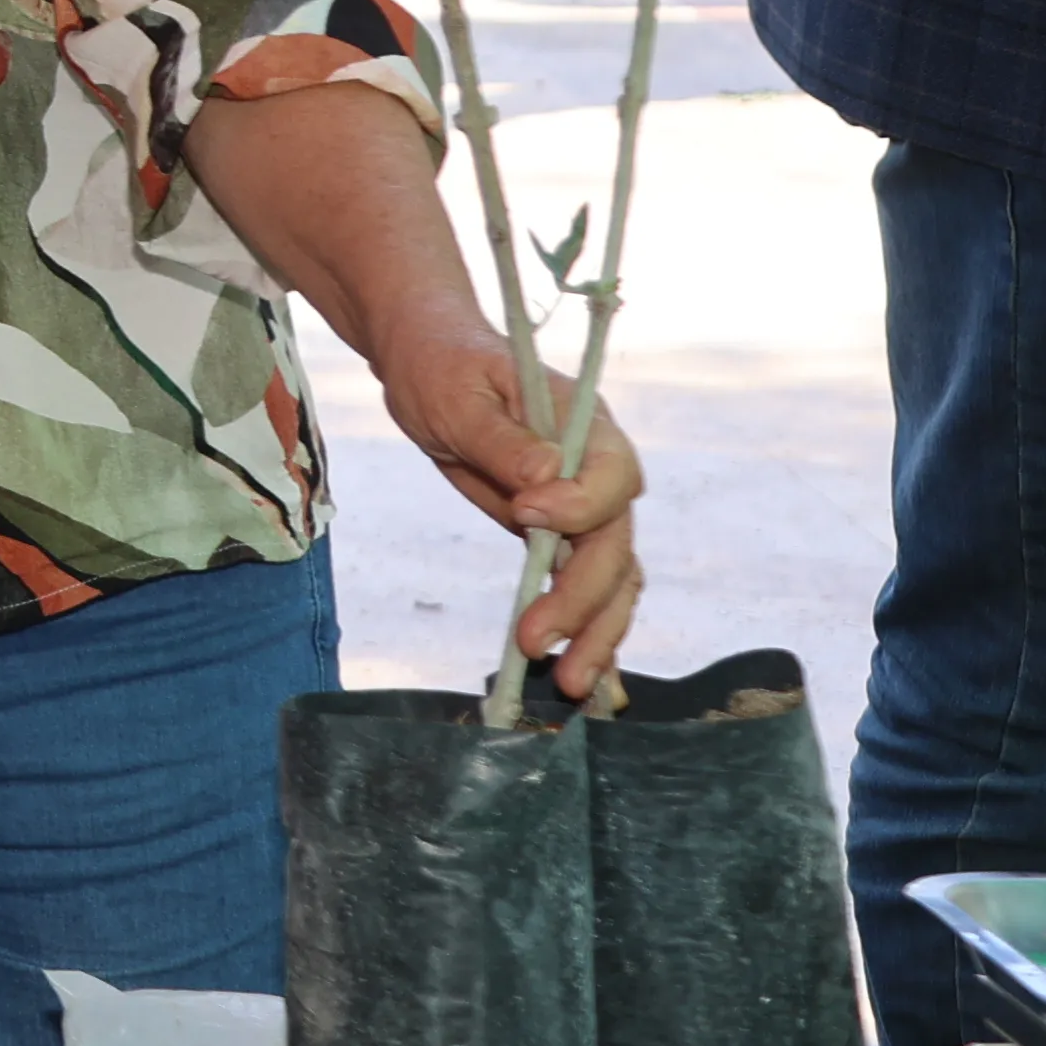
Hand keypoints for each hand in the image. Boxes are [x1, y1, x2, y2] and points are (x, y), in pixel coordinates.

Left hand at [373, 326, 646, 700]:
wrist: (430, 364)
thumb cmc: (443, 366)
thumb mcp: (458, 395)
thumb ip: (502, 439)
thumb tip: (548, 478)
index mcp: (587, 426)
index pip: (612, 476)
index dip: (580, 505)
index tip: (524, 515)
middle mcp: (600, 471)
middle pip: (615, 544)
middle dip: (583, 598)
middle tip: (536, 640)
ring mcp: (586, 507)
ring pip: (612, 578)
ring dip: (595, 631)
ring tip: (565, 681)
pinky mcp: (561, 535)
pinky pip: (586, 586)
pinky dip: (586, 629)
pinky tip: (577, 673)